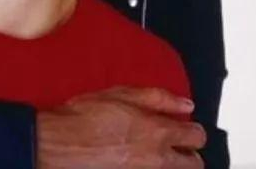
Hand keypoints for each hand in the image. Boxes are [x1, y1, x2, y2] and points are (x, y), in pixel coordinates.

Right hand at [36, 86, 205, 167]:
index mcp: (158, 132)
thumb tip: (186, 104)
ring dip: (174, 165)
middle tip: (177, 145)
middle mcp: (157, 159)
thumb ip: (158, 98)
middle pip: (195, 165)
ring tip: (159, 155)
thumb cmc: (86, 114)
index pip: (196, 136)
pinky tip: (141, 162)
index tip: (186, 126)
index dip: (194, 129)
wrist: (59, 144)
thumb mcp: (122, 94)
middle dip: (190, 154)